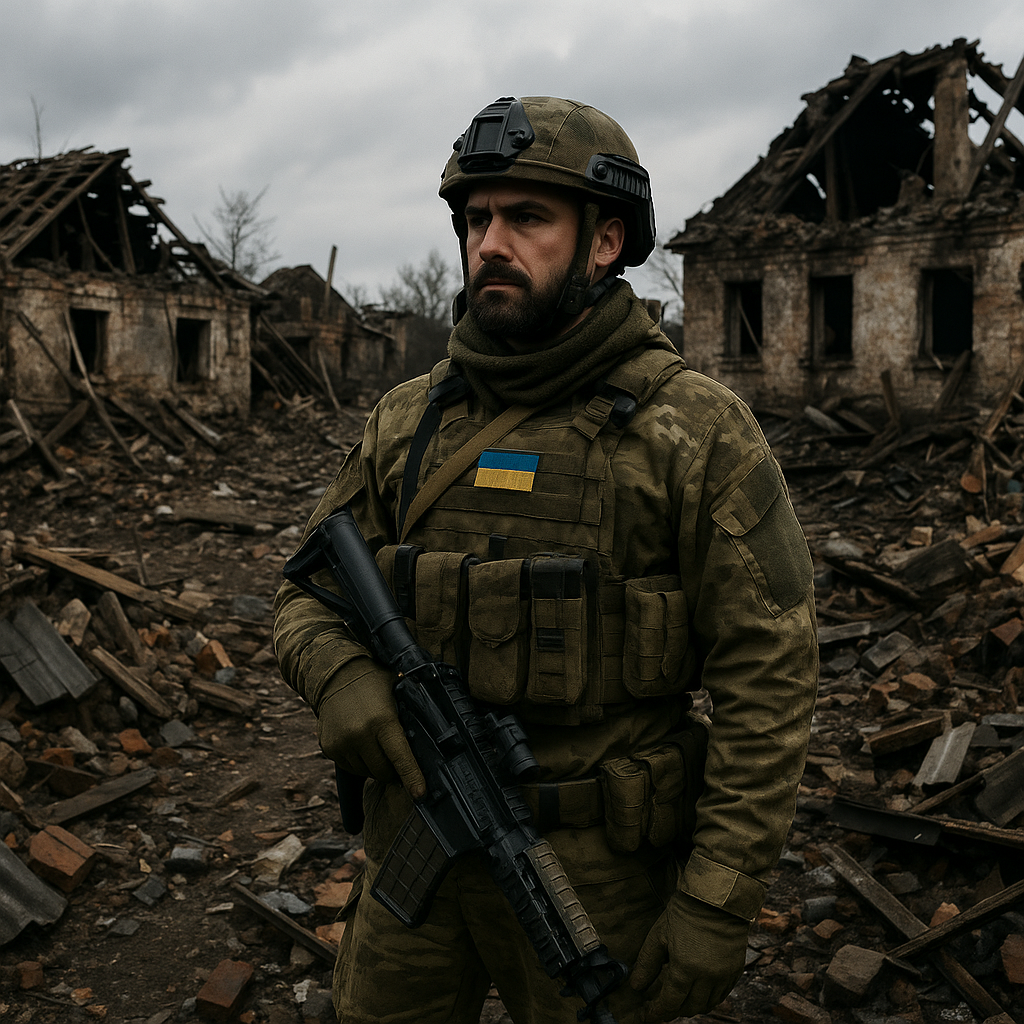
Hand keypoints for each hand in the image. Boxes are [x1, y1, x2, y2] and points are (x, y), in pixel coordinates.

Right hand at [316, 657, 425, 797]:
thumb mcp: (398, 691)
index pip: (400, 757)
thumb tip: (435, 735)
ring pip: (366, 772)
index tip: (420, 794)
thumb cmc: (374, 682)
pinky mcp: (329, 748)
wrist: (336, 673)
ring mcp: (341, 743)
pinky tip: (361, 743)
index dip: (412, 777)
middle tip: (396, 756)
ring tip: (376, 743)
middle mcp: (360, 735)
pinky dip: (359, 761)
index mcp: (382, 721)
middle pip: (382, 771)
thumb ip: (413, 712)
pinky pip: (350, 767)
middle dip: (393, 770)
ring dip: (375, 765)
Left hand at [630, 891, 748, 1021]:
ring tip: (679, 999)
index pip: (669, 1003)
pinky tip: (699, 991)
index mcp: (685, 969)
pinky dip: (709, 998)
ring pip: (707, 1005)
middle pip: (689, 1007)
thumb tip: (636, 986)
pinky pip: (722, 995)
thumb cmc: (684, 913)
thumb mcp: (659, 935)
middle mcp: (707, 977)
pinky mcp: (735, 970)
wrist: (715, 898)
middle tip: (660, 1004)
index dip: (656, 1012)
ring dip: (691, 1006)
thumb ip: (647, 963)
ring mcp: (723, 975)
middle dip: (673, 1010)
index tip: (647, 1015)